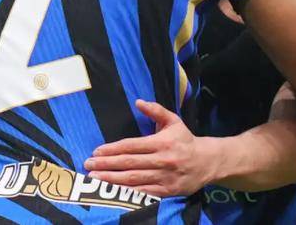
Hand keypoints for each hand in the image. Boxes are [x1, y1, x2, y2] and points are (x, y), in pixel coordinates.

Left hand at [83, 99, 212, 196]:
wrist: (207, 162)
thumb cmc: (185, 140)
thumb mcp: (173, 121)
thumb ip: (156, 110)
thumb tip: (138, 102)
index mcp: (162, 142)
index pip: (132, 146)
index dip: (113, 149)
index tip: (96, 152)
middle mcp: (162, 160)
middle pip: (130, 163)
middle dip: (107, 165)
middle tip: (88, 166)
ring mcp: (164, 178)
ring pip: (134, 180)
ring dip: (112, 180)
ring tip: (95, 180)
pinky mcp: (167, 191)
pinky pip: (144, 193)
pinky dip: (128, 194)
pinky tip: (114, 193)